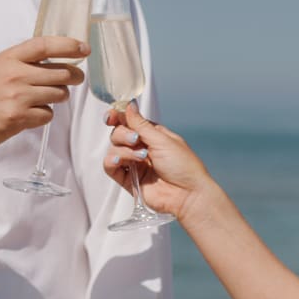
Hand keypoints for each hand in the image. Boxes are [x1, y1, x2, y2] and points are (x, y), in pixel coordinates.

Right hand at [0, 36, 86, 157]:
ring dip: (58, 97)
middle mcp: (14, 74)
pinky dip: (44, 115)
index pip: (45, 45)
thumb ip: (24, 60)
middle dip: (74, 77)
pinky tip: (30, 114)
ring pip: (59, 94)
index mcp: (9, 58)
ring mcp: (17, 97)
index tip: (84, 48)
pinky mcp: (19, 117)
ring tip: (43, 98)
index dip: (68, 45)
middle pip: (61, 73)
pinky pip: (48, 114)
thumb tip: (59, 55)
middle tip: (75, 79)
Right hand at [102, 103, 215, 219]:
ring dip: (123, 150)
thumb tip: (129, 104)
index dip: (117, 117)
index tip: (110, 117)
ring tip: (140, 157)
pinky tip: (119, 161)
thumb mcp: (162, 140)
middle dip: (123, 134)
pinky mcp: (129, 180)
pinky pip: (111, 167)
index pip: (129, 121)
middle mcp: (142, 148)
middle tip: (136, 140)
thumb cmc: (183, 166)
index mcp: (152, 135)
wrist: (188, 194)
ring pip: (114, 149)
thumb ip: (141, 124)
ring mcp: (134, 164)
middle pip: (118, 134)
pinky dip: (111, 161)